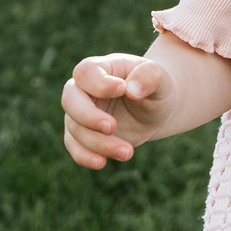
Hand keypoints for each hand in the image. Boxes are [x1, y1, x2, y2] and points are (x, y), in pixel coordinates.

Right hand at [61, 53, 172, 168]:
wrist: (154, 111)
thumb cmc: (154, 87)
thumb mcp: (160, 78)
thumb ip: (149, 76)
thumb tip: (131, 90)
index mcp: (100, 68)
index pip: (86, 72)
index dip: (99, 83)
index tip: (122, 89)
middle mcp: (83, 90)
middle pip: (70, 99)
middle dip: (88, 116)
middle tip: (112, 126)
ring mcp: (80, 114)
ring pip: (75, 128)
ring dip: (99, 143)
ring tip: (128, 152)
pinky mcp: (82, 136)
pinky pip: (74, 147)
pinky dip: (85, 156)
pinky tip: (102, 162)